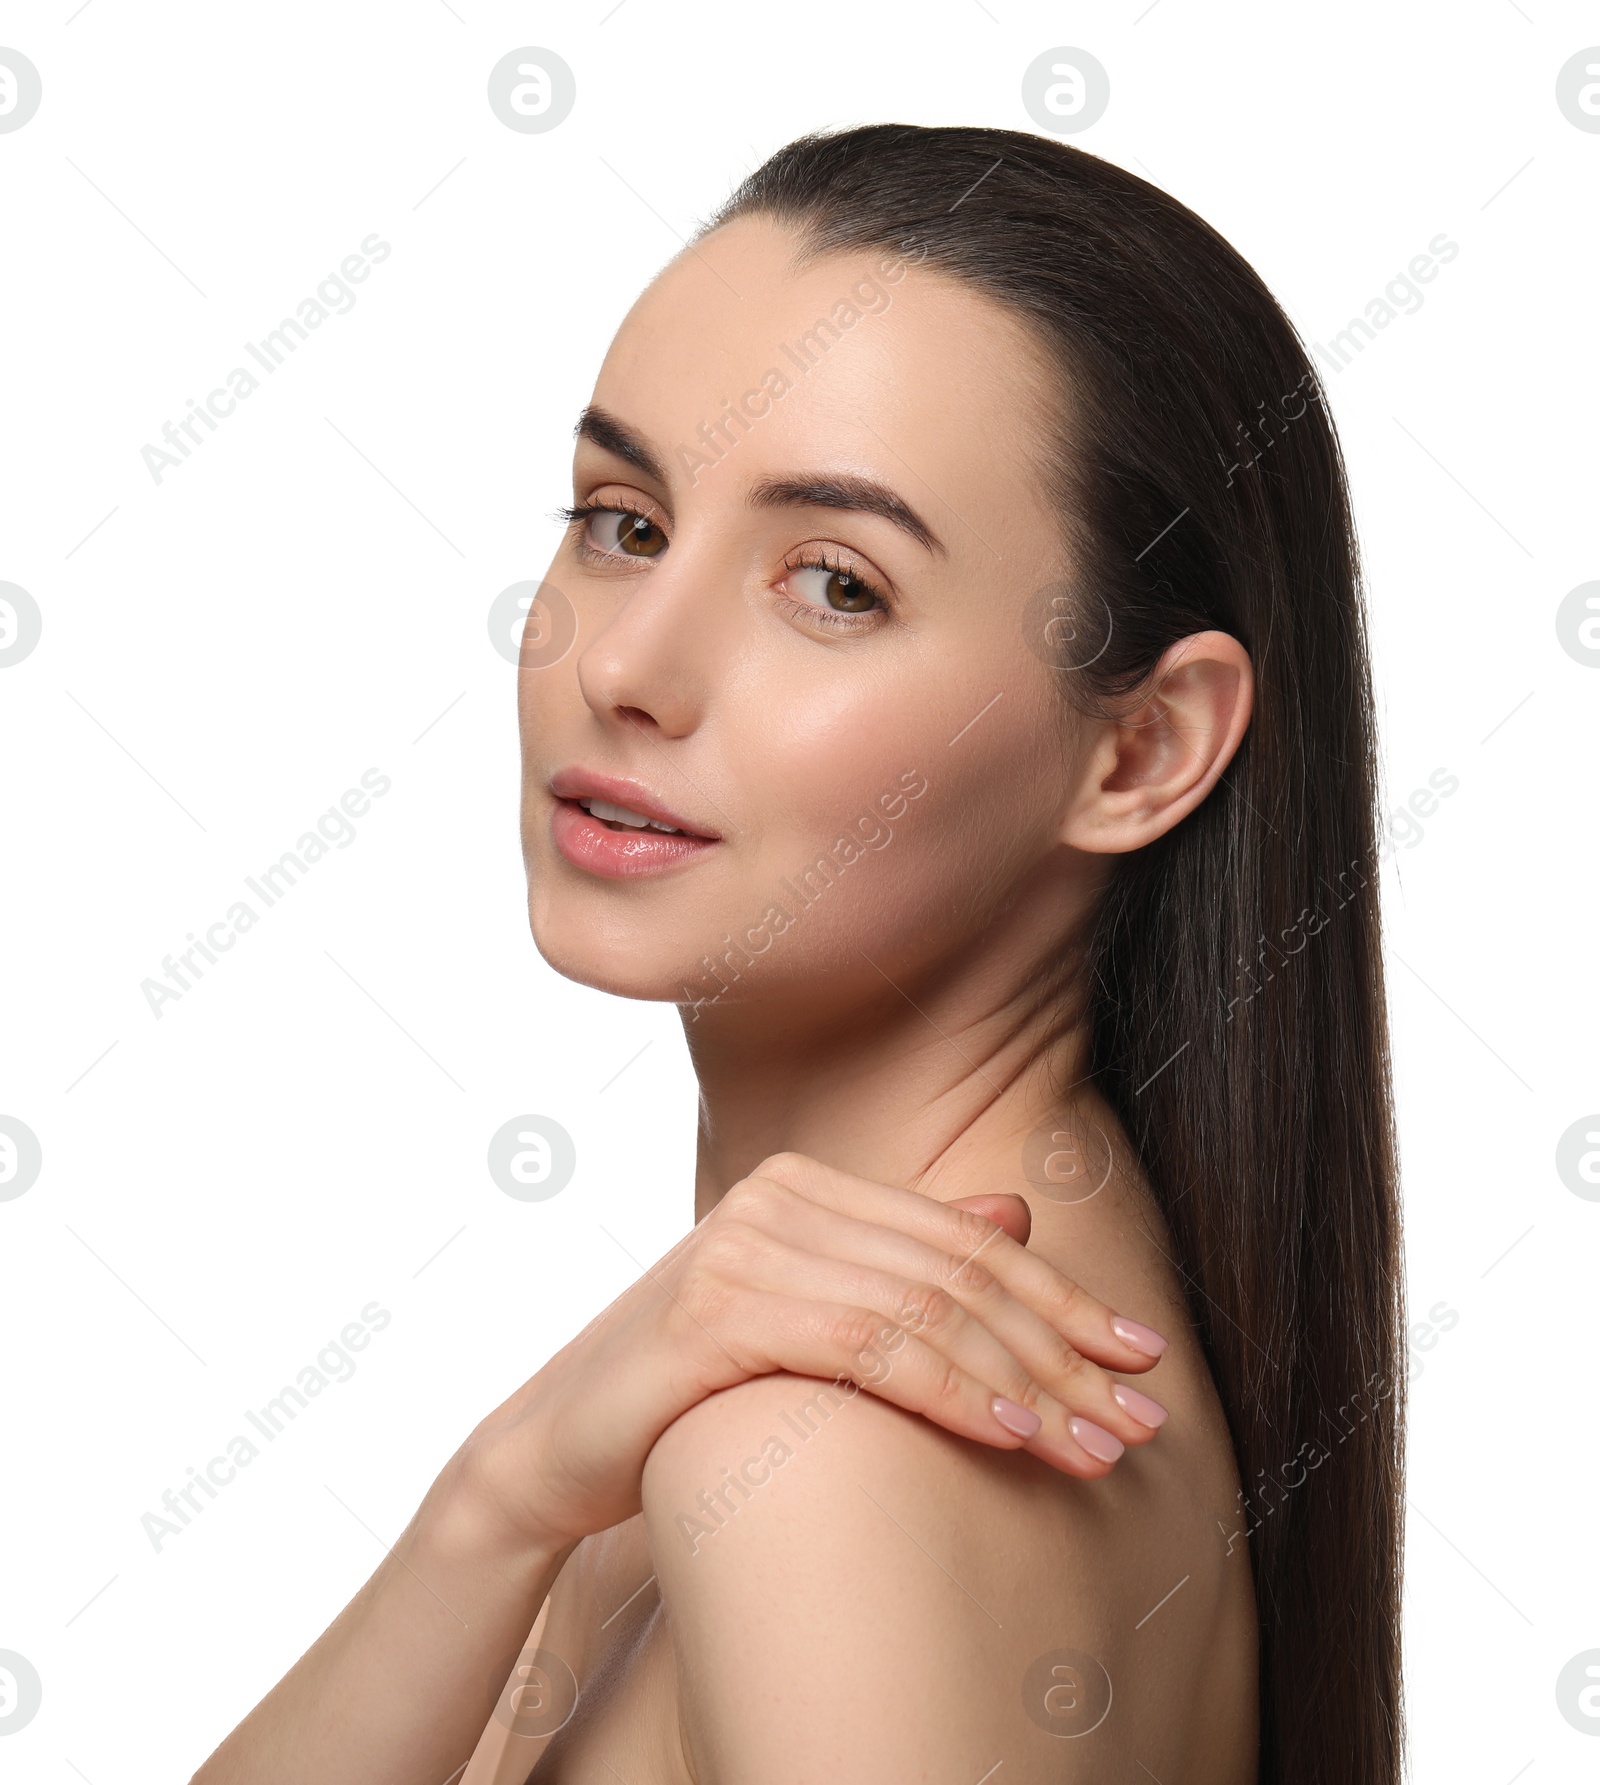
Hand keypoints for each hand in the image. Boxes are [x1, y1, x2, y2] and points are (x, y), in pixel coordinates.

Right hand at [455, 1152, 1170, 1550]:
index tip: (1139, 1355)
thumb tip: (1013, 1215)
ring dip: (1026, 1381)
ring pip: (927, 1309)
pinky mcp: (717, 1310)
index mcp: (807, 1187)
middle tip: (1142, 1415)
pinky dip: (952, 1389)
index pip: (966, 1243)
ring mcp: (743, 1246)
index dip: (1062, 1300)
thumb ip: (902, 1266)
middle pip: (959, 1273)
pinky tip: (1011, 1433)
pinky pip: (867, 1345)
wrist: (559, 1446)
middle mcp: (778, 1199)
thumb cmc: (690, 1390)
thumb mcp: (809, 1321)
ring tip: (1096, 1445)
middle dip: (1063, 1350)